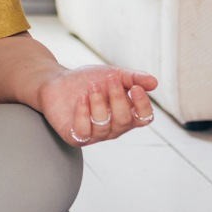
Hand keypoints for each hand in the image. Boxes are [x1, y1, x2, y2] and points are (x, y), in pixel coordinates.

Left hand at [35, 64, 156, 146]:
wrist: (57, 82)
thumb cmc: (88, 81)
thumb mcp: (113, 74)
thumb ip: (133, 78)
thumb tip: (154, 83)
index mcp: (127, 115)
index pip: (144, 118)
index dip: (143, 105)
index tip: (135, 87)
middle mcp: (113, 129)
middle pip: (124, 120)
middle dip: (118, 98)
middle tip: (109, 79)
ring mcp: (95, 135)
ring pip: (104, 126)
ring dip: (99, 103)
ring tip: (91, 86)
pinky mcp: (75, 137)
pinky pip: (84, 131)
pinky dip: (83, 114)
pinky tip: (81, 99)